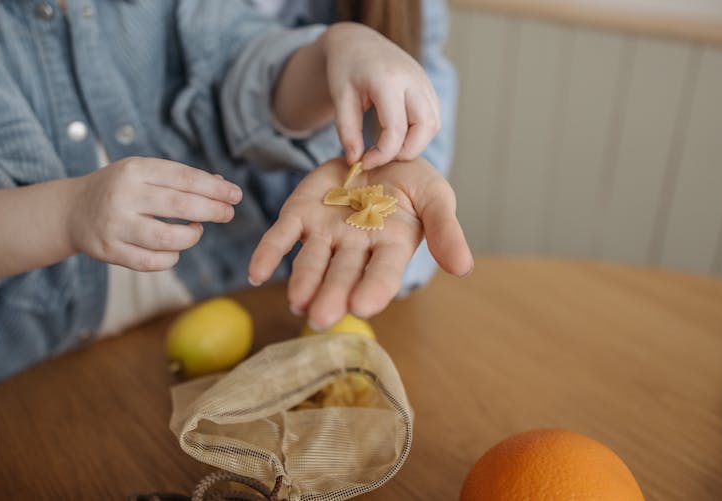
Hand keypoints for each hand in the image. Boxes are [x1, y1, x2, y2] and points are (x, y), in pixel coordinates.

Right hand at [69, 157, 241, 270]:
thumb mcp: (145, 172)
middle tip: (228, 214)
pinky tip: (175, 248)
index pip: (184, 178)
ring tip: (196, 230)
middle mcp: (124, 196)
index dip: (215, 188)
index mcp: (135, 170)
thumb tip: (223, 187)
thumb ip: (181, 179)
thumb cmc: (121, 189)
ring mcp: (115, 225)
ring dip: (192, 236)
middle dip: (212, 211)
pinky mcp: (110, 251)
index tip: (235, 195)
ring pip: (168, 238)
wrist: (72, 210)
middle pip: (180, 206)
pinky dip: (172, 257)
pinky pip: (152, 262)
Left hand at [248, 157, 472, 329]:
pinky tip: (256, 272)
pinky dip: (268, 254)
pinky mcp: (300, 215)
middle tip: (321, 317)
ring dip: (303, 282)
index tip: (364, 306)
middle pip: (342, 274)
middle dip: (332, 295)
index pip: (382, 273)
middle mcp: (355, 248)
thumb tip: (465, 268)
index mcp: (390, 247)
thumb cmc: (412, 181)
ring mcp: (325, 234)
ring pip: (311, 262)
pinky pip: (281, 236)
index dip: (373, 289)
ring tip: (296, 301)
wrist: (376, 149)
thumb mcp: (435, 196)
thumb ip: (446, 229)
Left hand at [323, 23, 440, 169]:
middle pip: (426, 127)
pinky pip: (433, 116)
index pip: (396, 130)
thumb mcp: (340, 98)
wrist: (357, 42)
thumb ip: (347, 131)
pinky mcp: (427, 86)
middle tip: (382, 157)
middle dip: (407, 151)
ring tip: (389, 146)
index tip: (364, 162)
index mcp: (388, 80)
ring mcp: (424, 81)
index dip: (382, 154)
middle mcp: (413, 79)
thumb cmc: (345, 69)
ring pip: (434, 124)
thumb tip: (356, 161)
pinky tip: (398, 135)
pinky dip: (419, 132)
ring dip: (416, 143)